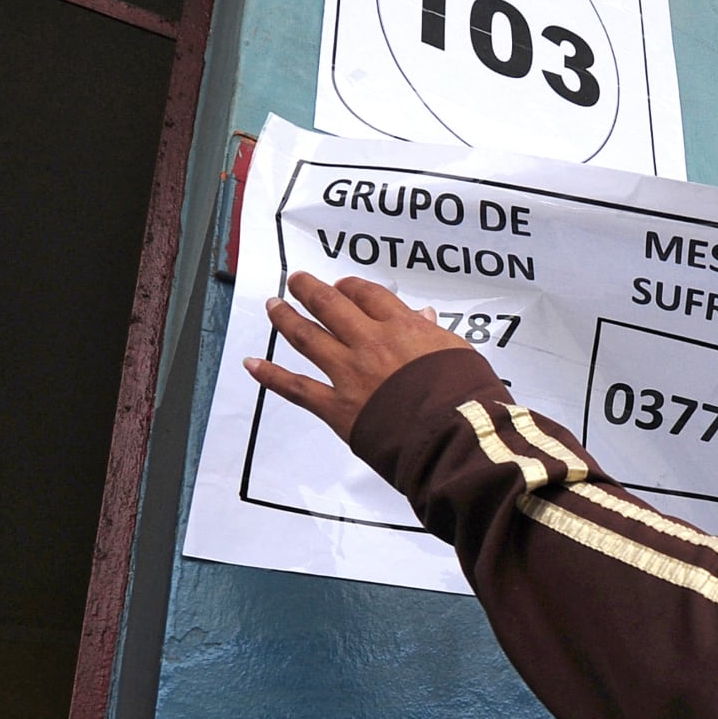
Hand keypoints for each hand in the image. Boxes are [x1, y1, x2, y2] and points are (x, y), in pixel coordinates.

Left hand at [244, 273, 475, 440]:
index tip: (343, 285)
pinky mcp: (337, 408)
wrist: (452, 436)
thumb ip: (435, 334)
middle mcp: (369, 343)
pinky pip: (296, 388)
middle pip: (330, 306)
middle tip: (297, 281)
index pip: (368, 296)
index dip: (351, 287)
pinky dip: (270, 376)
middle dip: (310, 290)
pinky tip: (251, 364)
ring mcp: (349, 373)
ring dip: (286, 318)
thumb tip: (423, 317)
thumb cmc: (466, 398)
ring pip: (307, 337)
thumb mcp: (461, 354)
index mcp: (403, 328)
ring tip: (273, 305)